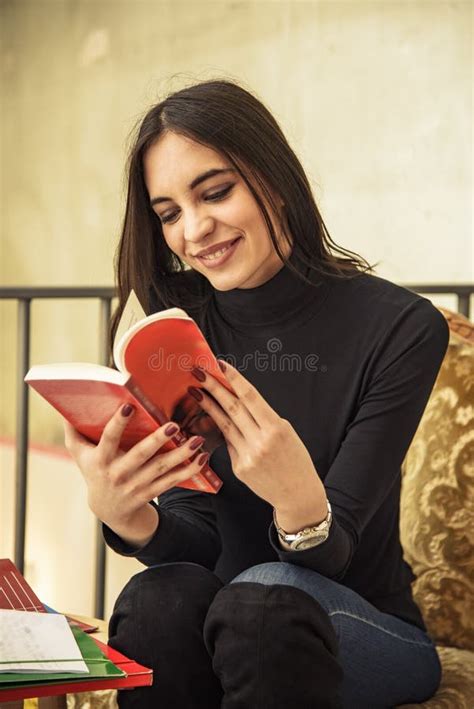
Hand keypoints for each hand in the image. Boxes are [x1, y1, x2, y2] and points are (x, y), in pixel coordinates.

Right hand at [63, 404, 208, 541]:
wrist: (109, 509)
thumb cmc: (95, 471)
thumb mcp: (80, 454)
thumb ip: (74, 432)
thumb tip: (67, 407)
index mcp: (101, 460)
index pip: (108, 439)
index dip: (118, 423)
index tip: (129, 405)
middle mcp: (119, 474)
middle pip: (140, 456)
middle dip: (157, 441)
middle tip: (174, 425)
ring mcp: (136, 486)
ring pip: (161, 469)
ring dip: (181, 455)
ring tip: (197, 440)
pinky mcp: (152, 493)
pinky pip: (173, 482)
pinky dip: (189, 470)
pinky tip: (202, 457)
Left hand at [188, 362, 326, 516]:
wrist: (297, 494)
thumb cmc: (296, 460)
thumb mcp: (287, 433)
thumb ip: (264, 419)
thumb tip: (239, 402)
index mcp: (276, 428)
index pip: (251, 398)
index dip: (234, 379)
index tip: (220, 365)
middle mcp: (260, 442)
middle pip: (232, 408)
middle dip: (213, 388)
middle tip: (198, 372)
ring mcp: (247, 456)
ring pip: (224, 425)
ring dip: (208, 406)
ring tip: (196, 392)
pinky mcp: (239, 468)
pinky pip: (228, 444)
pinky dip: (222, 431)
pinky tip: (213, 420)